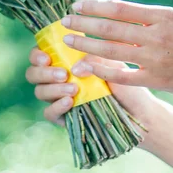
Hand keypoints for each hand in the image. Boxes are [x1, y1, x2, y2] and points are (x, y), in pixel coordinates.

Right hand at [26, 48, 154, 136]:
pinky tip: (69, 103)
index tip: (46, 57)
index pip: (41, 54)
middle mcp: (58, 79)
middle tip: (62, 74)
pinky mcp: (64, 118)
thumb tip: (74, 67)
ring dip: (52, 89)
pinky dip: (56, 106)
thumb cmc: (126, 83)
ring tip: (73, 89)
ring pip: (39, 92)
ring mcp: (59, 99)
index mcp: (65, 61)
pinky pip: (48, 113)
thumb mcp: (114, 65)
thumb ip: (94, 59)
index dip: (37, 54)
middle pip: (33, 73)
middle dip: (43, 72)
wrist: (139, 113)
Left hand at [61, 0, 172, 97]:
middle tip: (64, 22)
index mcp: (160, 16)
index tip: (78, 5)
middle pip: (110, 28)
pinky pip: (123, 75)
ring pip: (112, 51)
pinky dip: (103, 71)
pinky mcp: (155, 79)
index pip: (119, 8)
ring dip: (86, 45)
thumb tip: (119, 11)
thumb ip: (149, 15)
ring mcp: (154, 58)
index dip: (95, 6)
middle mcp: (154, 35)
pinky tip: (87, 67)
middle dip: (83, 24)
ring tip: (69, 42)